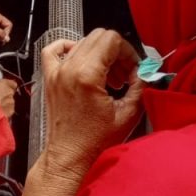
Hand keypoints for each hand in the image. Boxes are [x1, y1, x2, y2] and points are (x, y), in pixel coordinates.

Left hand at [41, 28, 142, 179]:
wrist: (69, 158)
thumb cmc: (94, 143)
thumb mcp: (128, 115)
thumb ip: (140, 87)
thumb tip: (145, 71)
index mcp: (87, 75)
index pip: (111, 39)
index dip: (128, 51)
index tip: (133, 68)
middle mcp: (69, 69)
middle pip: (98, 37)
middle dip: (116, 52)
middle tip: (124, 74)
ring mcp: (57, 72)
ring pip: (82, 42)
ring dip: (100, 55)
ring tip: (109, 77)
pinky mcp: (50, 78)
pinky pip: (54, 49)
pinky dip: (70, 48)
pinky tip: (83, 61)